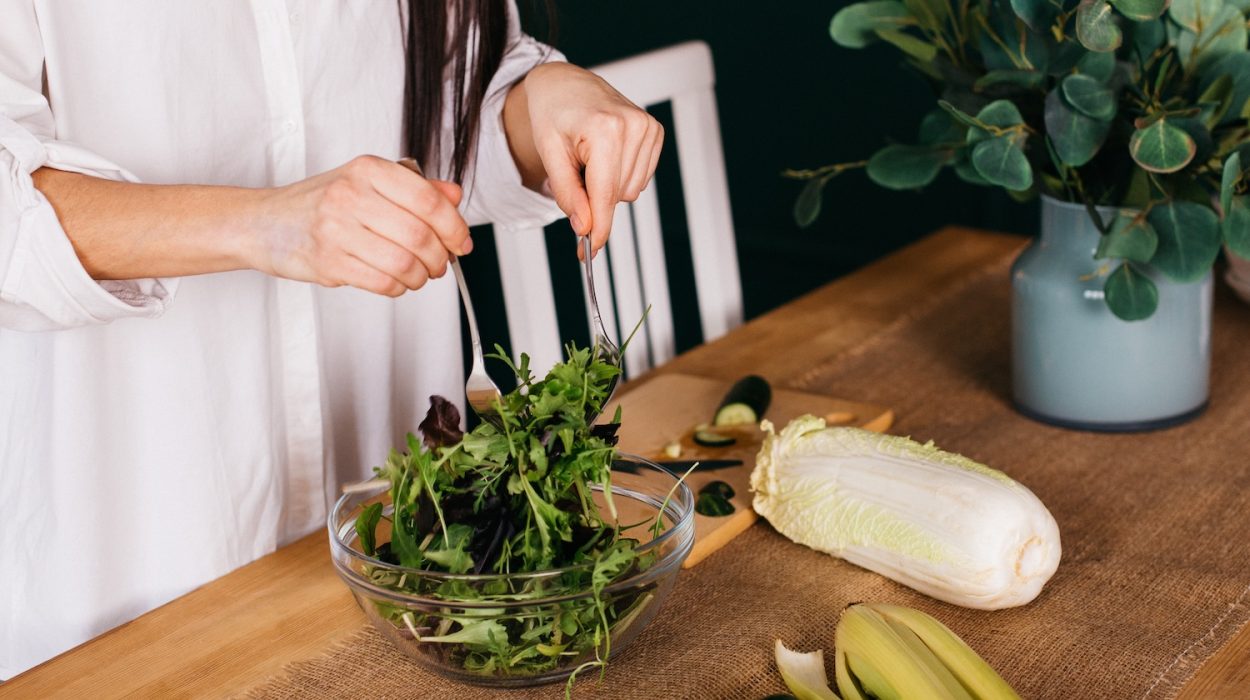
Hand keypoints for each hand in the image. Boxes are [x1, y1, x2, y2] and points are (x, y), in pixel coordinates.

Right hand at [249, 156, 470, 295]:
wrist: (263, 223)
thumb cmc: (321, 203)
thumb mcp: (367, 183)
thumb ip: (414, 188)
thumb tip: (455, 195)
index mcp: (367, 169)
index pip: (429, 200)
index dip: (455, 226)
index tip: (461, 242)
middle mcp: (350, 195)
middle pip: (420, 235)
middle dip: (440, 257)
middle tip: (439, 263)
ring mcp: (335, 229)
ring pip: (404, 263)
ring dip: (421, 276)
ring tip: (418, 274)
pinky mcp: (327, 262)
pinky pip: (382, 282)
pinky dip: (398, 287)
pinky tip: (395, 281)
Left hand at [509, 63, 662, 256]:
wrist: (566, 84)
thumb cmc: (553, 113)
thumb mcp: (549, 154)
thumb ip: (568, 193)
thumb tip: (584, 226)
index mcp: (605, 128)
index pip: (605, 194)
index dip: (598, 228)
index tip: (589, 250)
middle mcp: (633, 126)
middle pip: (617, 196)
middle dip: (594, 198)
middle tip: (574, 172)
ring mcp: (648, 128)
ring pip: (631, 191)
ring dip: (608, 186)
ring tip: (590, 158)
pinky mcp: (656, 133)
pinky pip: (640, 179)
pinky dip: (620, 177)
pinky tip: (606, 156)